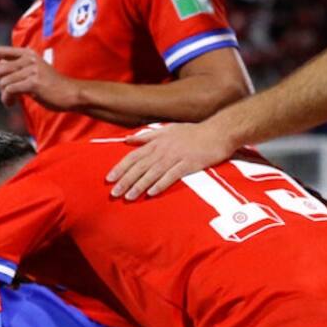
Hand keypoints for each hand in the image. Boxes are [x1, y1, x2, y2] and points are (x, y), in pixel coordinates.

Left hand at [0, 46, 80, 109]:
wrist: (72, 94)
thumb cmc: (51, 86)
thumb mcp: (33, 71)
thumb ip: (16, 67)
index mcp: (28, 53)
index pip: (0, 51)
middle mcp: (29, 58)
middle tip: (7, 94)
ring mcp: (32, 70)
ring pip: (3, 82)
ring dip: (3, 94)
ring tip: (11, 100)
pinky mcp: (34, 82)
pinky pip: (9, 90)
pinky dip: (7, 99)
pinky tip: (12, 104)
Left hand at [106, 122, 236, 199]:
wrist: (218, 132)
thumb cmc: (192, 132)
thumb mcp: (166, 129)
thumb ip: (146, 136)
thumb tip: (127, 140)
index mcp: (156, 143)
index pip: (133, 156)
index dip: (120, 168)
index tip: (109, 178)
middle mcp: (162, 150)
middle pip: (139, 167)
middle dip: (125, 180)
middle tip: (113, 193)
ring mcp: (175, 157)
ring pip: (152, 173)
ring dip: (139, 185)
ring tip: (128, 196)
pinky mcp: (189, 164)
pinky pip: (172, 176)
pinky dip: (161, 184)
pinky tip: (151, 193)